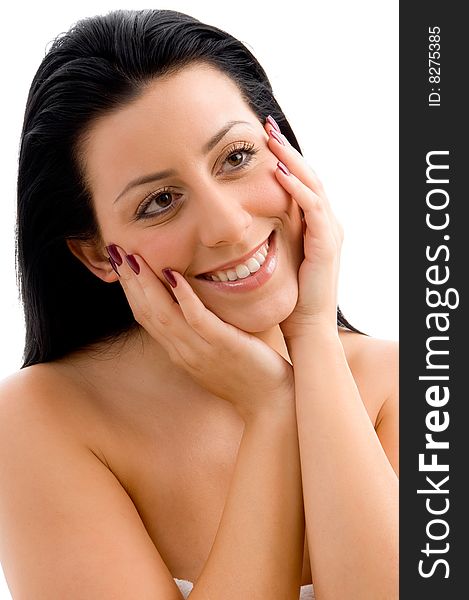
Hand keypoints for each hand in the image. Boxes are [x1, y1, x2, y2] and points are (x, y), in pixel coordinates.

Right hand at [107, 247, 293, 422]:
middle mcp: (183, 351)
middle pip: (148, 313)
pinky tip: (174, 275)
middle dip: (130, 281)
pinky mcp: (224, 345)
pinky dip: (183, 297)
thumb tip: (189, 307)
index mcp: (179, 352)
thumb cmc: (247, 376)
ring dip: (146, 284)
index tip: (121, 264)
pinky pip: (198, 319)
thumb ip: (197, 334)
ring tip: (133, 258)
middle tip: (115, 251)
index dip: (131, 291)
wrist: (269, 405)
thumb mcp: (214, 354)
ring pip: (165, 315)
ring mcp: (201, 350)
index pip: (146, 317)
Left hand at [264, 118, 343, 337]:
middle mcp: (326, 222)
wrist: (305, 325)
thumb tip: (242, 218)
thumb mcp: (279, 255)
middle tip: (266, 124)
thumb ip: (270, 233)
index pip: (299, 181)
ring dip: (291, 160)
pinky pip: (313, 208)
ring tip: (271, 139)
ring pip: (312, 185)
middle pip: (307, 175)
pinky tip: (279, 172)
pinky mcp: (326, 244)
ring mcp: (329, 231)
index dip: (283, 157)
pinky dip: (297, 189)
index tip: (260, 137)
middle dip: (286, 149)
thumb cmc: (289, 295)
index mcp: (314, 224)